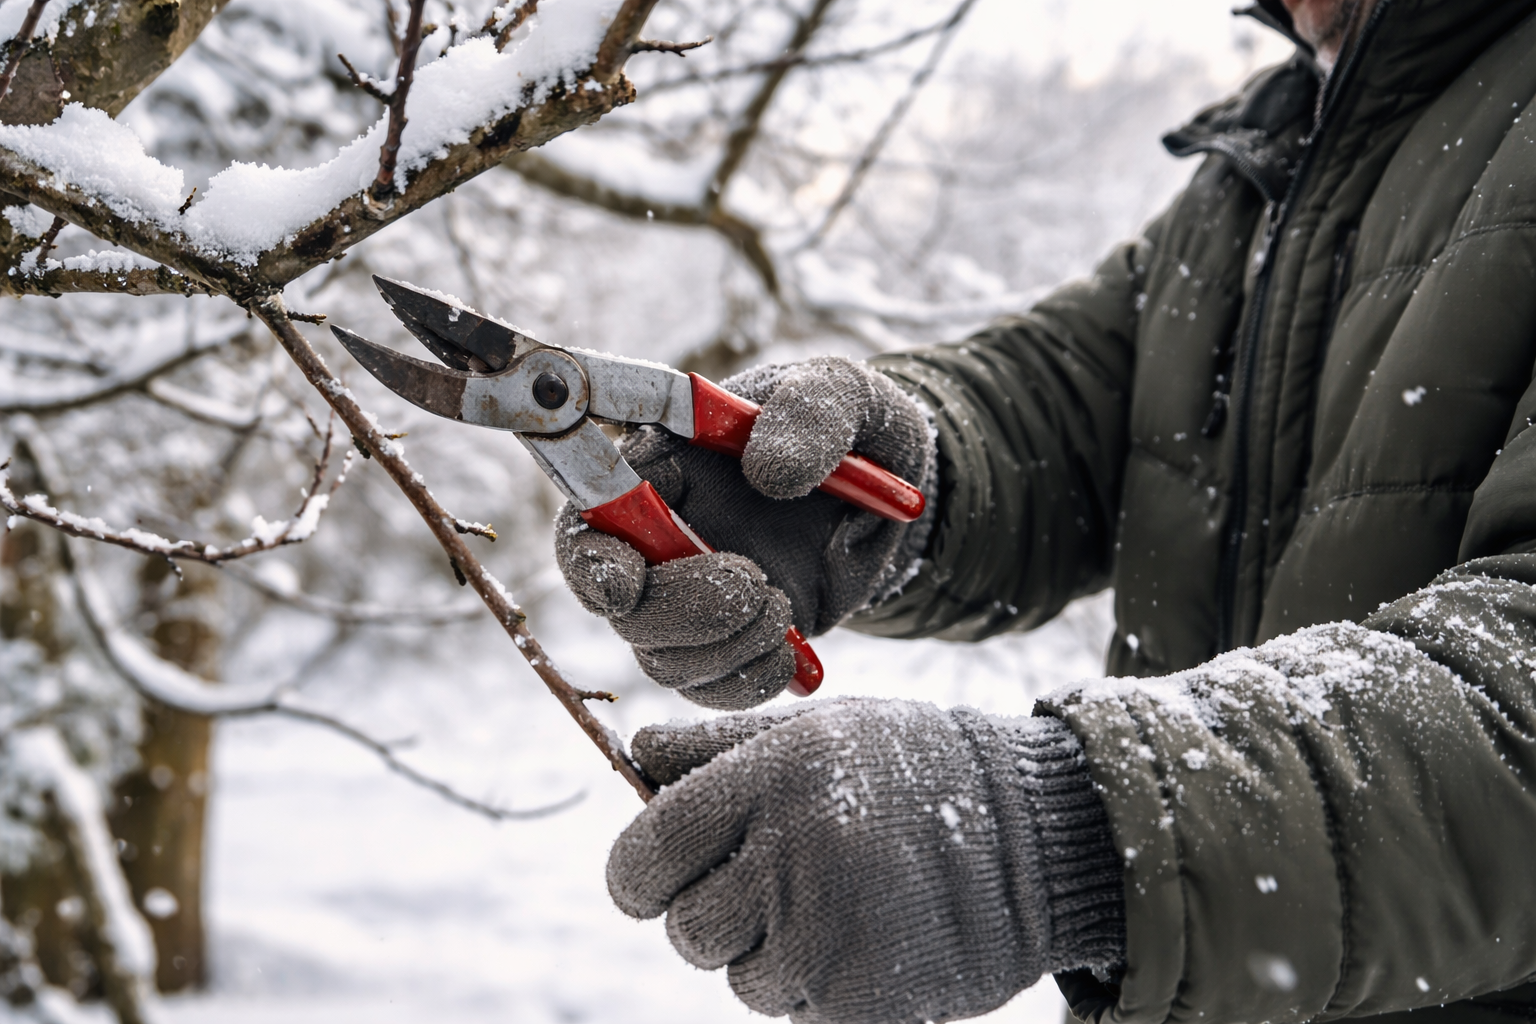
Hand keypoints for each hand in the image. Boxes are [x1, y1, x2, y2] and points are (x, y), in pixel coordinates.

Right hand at [555, 357, 935, 708]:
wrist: (905, 487)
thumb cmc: (853, 425)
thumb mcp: (846, 396)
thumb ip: (811, 415)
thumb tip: (768, 471)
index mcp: (664, 464)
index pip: (590, 520)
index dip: (590, 560)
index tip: (626, 583)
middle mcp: (663, 535)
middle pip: (621, 605)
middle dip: (683, 610)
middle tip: (760, 587)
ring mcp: (694, 594)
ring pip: (661, 657)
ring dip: (723, 648)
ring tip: (785, 607)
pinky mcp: (731, 639)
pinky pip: (709, 687)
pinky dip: (747, 681)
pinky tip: (790, 651)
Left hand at [606, 699, 1124, 1023]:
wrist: (1040, 835)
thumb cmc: (914, 772)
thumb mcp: (818, 734)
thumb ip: (719, 748)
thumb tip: (636, 755)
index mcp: (769, 781)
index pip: (645, 856)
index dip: (640, 876)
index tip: (658, 879)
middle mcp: (790, 858)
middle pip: (686, 929)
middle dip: (715, 916)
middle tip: (777, 887)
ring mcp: (826, 936)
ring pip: (742, 980)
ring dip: (775, 956)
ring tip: (843, 906)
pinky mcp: (862, 1001)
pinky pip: (797, 1015)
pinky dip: (820, 992)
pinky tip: (868, 943)